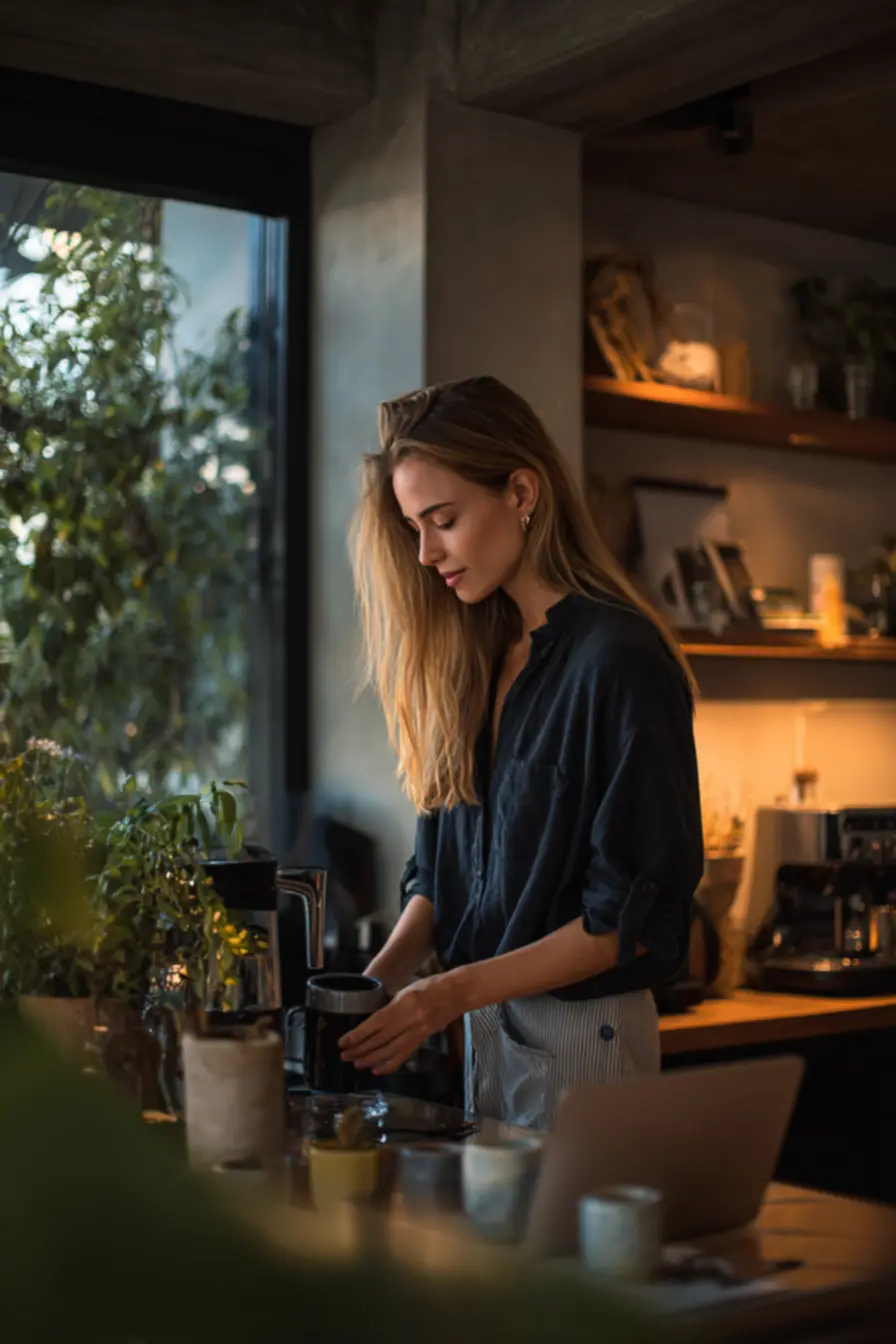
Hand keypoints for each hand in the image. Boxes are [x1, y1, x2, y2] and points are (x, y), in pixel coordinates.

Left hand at [338, 973, 460, 1075]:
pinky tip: (378, 1070)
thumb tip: (373, 1020)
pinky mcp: (424, 1039)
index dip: (358, 1035)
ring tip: (357, 1063)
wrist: (457, 992)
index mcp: (404, 1004)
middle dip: (361, 1050)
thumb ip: (391, 1006)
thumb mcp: (407, 990)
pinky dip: (390, 1065)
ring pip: (391, 1051)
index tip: (343, 1042)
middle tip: (345, 1056)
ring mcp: (419, 1031)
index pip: (376, 1023)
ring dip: (371, 1059)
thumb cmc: (431, 986)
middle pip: (381, 1040)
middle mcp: (411, 1020)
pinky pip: (404, 1055)